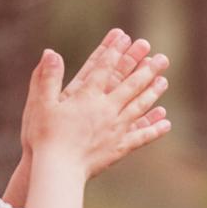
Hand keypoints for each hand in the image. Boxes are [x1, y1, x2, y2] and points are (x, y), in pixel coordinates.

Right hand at [20, 36, 169, 178]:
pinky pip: (141, 136)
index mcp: (87, 97)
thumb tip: (50, 52)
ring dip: (153, 93)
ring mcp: (116, 128)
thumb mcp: (40, 104)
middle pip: (130, 85)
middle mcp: (106, 110)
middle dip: (146, 70)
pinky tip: (166, 122)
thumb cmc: (44, 137)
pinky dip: (154, 128)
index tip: (125, 38)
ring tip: (164, 81)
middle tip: (162, 58)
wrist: (58, 169)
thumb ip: (47, 77)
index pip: (103, 68)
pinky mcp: (120, 147)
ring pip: (140, 106)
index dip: (114, 51)